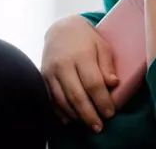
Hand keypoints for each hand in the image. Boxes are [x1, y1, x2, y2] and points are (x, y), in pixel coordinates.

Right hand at [41, 15, 118, 131]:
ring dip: (75, 115)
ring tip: (88, 124)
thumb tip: (113, 84)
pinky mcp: (42, 77)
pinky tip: (70, 119)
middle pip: (76, 95)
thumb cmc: (87, 39)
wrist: (62, 29)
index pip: (93, 83)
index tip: (110, 113)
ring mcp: (50, 71)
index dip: (102, 101)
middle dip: (89, 114)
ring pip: (61, 100)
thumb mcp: (102, 46)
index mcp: (82, 55)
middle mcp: (63, 64)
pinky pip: (50, 99)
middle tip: (99, 126)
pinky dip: (59, 111)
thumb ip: (107, 66)